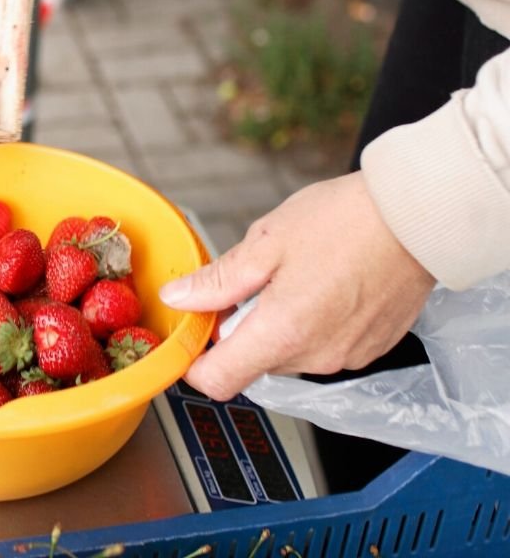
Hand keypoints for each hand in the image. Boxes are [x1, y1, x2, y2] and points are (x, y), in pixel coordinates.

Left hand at [159, 171, 436, 400]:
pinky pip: (322, 346)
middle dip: (241, 326)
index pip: (218, 381)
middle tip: (254, 279)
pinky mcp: (369, 349)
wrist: (418, 216)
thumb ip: (217, 281)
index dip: (197, 360)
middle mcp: (315, 357)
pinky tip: (325, 284)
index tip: (196, 331)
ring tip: (297, 275)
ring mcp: (346, 357)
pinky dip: (313, 323)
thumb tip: (178, 300)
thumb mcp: (266, 242)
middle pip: (252, 362)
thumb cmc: (345, 221)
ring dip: (278, 323)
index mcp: (282, 333)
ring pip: (287, 353)